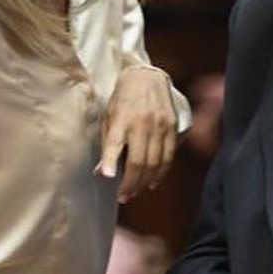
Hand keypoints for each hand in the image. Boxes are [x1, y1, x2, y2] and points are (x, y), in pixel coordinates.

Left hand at [97, 66, 177, 201]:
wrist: (146, 77)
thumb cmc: (123, 100)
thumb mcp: (108, 117)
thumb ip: (106, 145)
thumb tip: (101, 173)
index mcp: (120, 119)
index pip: (114, 143)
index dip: (110, 161)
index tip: (108, 177)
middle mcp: (140, 123)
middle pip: (138, 161)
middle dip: (131, 183)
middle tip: (124, 196)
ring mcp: (159, 125)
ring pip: (155, 163)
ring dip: (145, 182)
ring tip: (136, 191)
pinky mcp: (171, 126)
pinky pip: (169, 156)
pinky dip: (161, 173)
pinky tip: (153, 182)